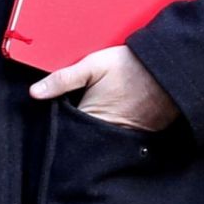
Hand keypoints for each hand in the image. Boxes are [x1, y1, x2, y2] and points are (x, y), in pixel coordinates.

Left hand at [27, 45, 179, 131]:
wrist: (170, 68)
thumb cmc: (130, 65)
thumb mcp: (93, 65)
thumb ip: (62, 79)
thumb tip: (34, 93)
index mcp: (93, 118)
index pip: (69, 130)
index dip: (62, 123)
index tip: (60, 117)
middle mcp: (110, 132)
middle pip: (86, 137)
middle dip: (80, 129)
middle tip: (82, 112)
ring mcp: (129, 136)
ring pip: (105, 138)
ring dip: (100, 130)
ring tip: (102, 113)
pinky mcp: (145, 134)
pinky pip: (125, 138)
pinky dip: (120, 130)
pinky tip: (120, 116)